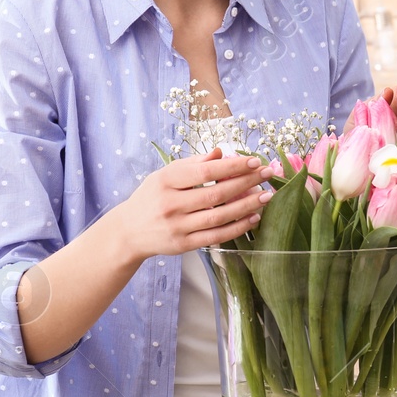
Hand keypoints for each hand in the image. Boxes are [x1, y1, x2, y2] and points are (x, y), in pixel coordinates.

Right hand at [112, 148, 272, 263]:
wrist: (129, 231)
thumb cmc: (151, 197)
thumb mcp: (165, 175)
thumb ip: (193, 164)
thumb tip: (221, 152)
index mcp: (166, 181)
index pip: (206, 172)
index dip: (232, 166)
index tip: (254, 161)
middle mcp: (171, 204)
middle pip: (216, 194)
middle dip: (246, 182)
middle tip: (267, 174)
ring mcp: (178, 226)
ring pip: (219, 216)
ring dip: (246, 206)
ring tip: (266, 196)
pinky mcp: (184, 245)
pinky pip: (216, 236)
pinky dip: (237, 227)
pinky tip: (253, 217)